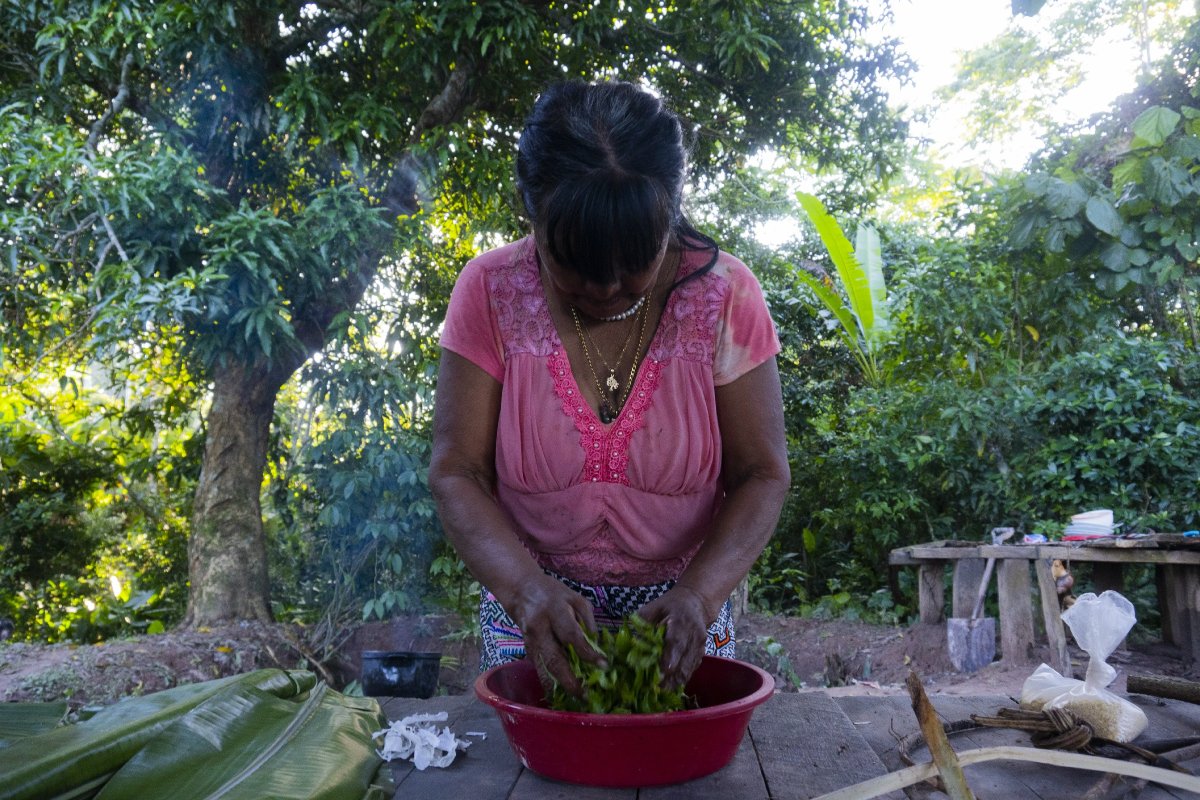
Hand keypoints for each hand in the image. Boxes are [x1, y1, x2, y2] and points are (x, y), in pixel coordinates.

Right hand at [508, 574, 604, 693]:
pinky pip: (539, 669)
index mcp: (554, 611)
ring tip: (575, 699)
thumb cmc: (552, 593)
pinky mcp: (527, 649)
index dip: (587, 652)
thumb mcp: (574, 597)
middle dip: (570, 680)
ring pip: (544, 668)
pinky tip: (561, 694)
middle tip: (585, 695)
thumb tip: (596, 643)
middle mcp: (540, 628)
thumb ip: (587, 618)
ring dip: (559, 686)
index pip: (572, 635)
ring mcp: (531, 641)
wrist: (521, 590)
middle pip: (554, 658)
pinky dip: (550, 683)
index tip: (604, 665)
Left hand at [637, 584, 711, 689]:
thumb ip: (643, 621)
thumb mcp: (655, 607)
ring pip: (689, 668)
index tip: (664, 670)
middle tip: (656, 688)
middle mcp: (694, 635)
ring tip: (660, 691)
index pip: (677, 641)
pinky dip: (680, 680)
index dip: (671, 656)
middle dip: (672, 676)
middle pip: (684, 660)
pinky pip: (691, 671)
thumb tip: (628, 639)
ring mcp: (699, 647)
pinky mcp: (700, 655)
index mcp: (682, 621)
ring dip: (675, 682)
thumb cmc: (671, 606)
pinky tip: (668, 688)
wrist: (696, 603)